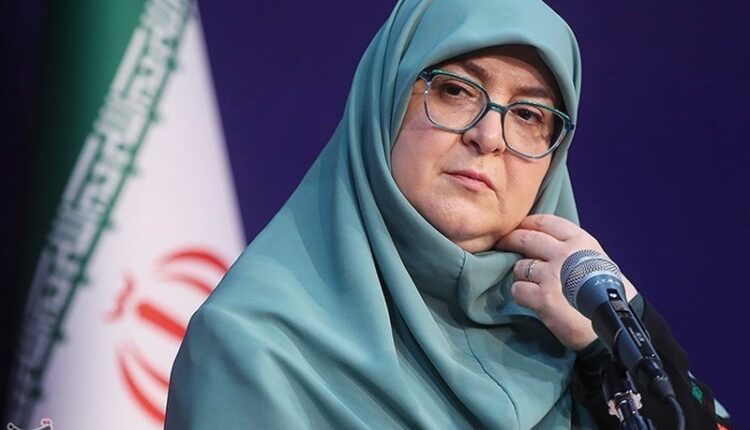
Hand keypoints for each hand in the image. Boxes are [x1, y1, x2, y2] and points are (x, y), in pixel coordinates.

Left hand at [495, 214, 637, 350]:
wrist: (618, 325)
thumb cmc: (610, 293)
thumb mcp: (596, 260)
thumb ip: (573, 249)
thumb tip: (546, 242)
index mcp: (580, 241)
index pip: (545, 222)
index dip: (527, 223)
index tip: (518, 226)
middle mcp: (564, 254)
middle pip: (525, 239)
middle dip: (509, 240)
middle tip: (502, 244)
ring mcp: (552, 275)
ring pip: (519, 267)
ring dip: (521, 275)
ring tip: (531, 283)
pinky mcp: (543, 298)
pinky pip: (517, 290)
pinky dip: (520, 295)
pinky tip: (531, 300)